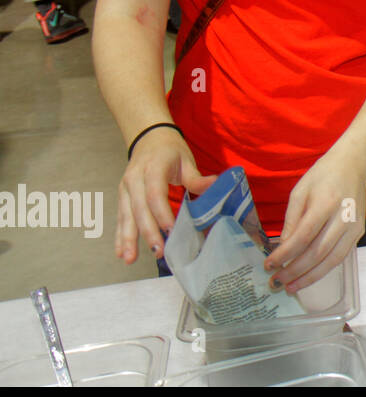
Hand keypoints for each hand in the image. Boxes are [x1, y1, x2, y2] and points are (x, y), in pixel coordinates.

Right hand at [116, 128, 217, 263]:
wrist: (149, 137)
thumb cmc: (170, 150)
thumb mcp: (186, 160)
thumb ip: (196, 177)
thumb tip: (215, 185)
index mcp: (153, 168)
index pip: (155, 194)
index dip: (161, 213)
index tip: (170, 230)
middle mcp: (135, 179)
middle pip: (140, 209)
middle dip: (147, 232)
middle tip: (157, 251)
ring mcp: (126, 188)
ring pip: (126, 215)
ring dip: (128, 238)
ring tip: (129, 259)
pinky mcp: (122, 196)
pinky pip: (121, 218)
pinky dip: (120, 235)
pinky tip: (121, 252)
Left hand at [265, 150, 365, 293]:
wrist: (353, 165)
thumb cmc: (322, 175)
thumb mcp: (300, 191)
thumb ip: (291, 220)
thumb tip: (283, 248)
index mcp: (326, 203)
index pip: (302, 237)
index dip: (284, 255)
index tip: (268, 265)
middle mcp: (343, 218)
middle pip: (317, 253)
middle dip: (294, 271)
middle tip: (276, 281)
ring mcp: (354, 227)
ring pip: (331, 260)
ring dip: (309, 277)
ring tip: (291, 287)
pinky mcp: (359, 233)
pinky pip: (341, 257)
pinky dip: (324, 269)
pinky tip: (309, 276)